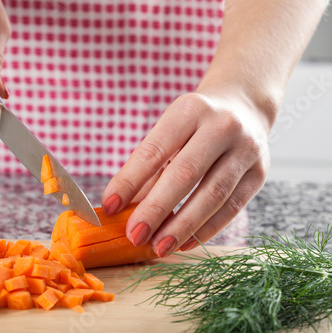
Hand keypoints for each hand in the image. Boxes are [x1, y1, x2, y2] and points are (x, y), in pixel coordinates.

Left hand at [101, 90, 272, 256]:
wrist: (244, 107)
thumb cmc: (194, 125)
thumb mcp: (169, 132)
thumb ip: (148, 168)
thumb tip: (122, 209)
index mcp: (189, 110)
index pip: (153, 151)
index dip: (129, 181)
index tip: (110, 206)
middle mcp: (221, 126)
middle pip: (184, 174)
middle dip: (156, 209)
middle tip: (135, 236)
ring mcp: (246, 149)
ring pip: (212, 195)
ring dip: (182, 226)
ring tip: (159, 247)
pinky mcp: (259, 173)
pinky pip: (232, 208)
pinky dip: (206, 229)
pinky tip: (184, 243)